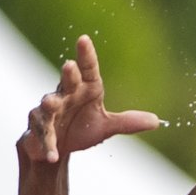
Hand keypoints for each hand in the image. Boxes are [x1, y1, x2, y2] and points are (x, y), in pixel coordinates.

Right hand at [21, 34, 160, 162]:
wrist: (57, 148)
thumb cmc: (81, 128)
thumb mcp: (106, 126)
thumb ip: (128, 122)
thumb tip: (157, 121)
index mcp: (84, 90)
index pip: (88, 70)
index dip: (86, 55)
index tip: (84, 39)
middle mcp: (65, 95)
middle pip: (67, 82)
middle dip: (68, 75)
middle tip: (70, 66)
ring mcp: (49, 111)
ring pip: (49, 106)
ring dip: (50, 105)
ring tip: (50, 103)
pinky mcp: (38, 129)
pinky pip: (43, 135)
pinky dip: (48, 145)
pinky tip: (53, 155)